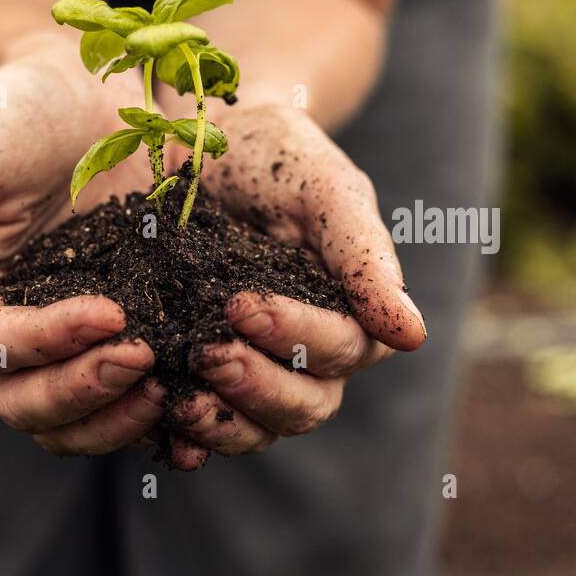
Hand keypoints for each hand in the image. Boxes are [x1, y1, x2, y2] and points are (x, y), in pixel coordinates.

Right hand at [0, 37, 166, 454]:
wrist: (87, 80)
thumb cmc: (13, 113)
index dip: (47, 347)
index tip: (109, 316)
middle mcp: (13, 330)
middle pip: (31, 405)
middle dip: (87, 391)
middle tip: (147, 358)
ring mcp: (74, 332)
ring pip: (82, 415)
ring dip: (123, 414)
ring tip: (177, 384)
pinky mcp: (134, 321)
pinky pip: (139, 386)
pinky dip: (164, 401)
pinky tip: (207, 389)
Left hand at [164, 102, 425, 461]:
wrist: (194, 138)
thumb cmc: (270, 155)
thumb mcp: (320, 184)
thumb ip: (362, 252)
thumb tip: (413, 336)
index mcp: (347, 309)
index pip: (339, 349)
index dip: (295, 336)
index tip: (241, 305)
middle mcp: (306, 352)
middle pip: (304, 403)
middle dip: (257, 385)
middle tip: (207, 353)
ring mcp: (253, 367)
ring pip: (258, 427)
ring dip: (222, 422)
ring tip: (177, 396)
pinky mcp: (197, 374)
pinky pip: (201, 428)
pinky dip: (184, 437)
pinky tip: (162, 430)